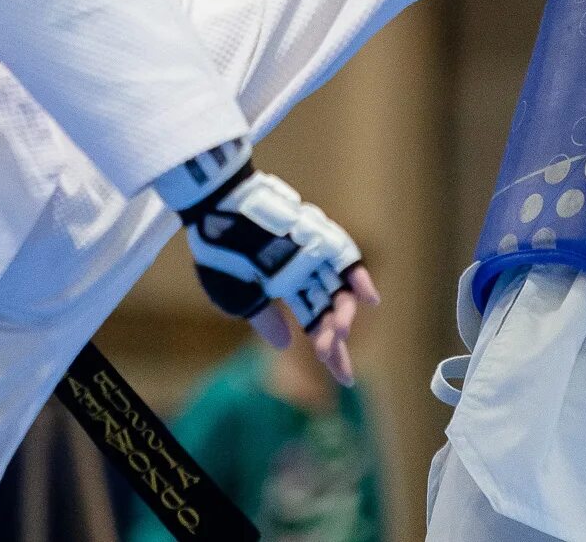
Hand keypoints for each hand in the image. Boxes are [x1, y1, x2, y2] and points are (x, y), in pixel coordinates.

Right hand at [176, 166, 379, 386]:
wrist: (215, 208)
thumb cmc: (218, 250)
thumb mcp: (234, 295)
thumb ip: (261, 318)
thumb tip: (286, 345)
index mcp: (283, 286)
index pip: (313, 322)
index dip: (330, 349)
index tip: (347, 378)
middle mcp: (302, 271)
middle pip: (329, 311)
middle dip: (335, 341)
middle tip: (338, 368)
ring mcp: (312, 254)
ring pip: (338, 289)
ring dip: (343, 314)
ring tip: (340, 335)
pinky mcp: (318, 236)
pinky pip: (345, 257)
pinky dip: (358, 277)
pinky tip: (370, 299)